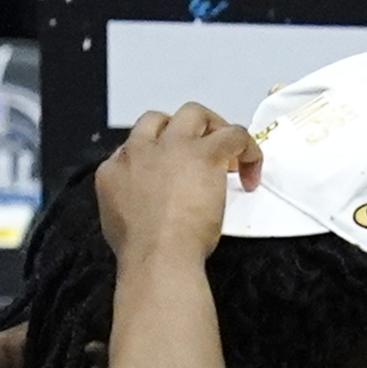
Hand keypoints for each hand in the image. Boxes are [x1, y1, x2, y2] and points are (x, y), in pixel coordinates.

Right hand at [95, 104, 255, 267]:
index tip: (176, 172)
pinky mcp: (204, 154)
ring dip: (212, 128)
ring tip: (228, 155)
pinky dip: (248, 149)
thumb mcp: (119, 220)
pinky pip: (234, 134)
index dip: (159, 154)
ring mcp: (172, 148)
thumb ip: (129, 201)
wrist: (158, 254)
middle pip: (160, 119)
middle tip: (203, 154)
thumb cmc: (144, 250)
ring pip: (193, 113)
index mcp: (116, 168)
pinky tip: (251, 172)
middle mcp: (140, 150)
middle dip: (182, 131)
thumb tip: (146, 203)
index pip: (136, 145)